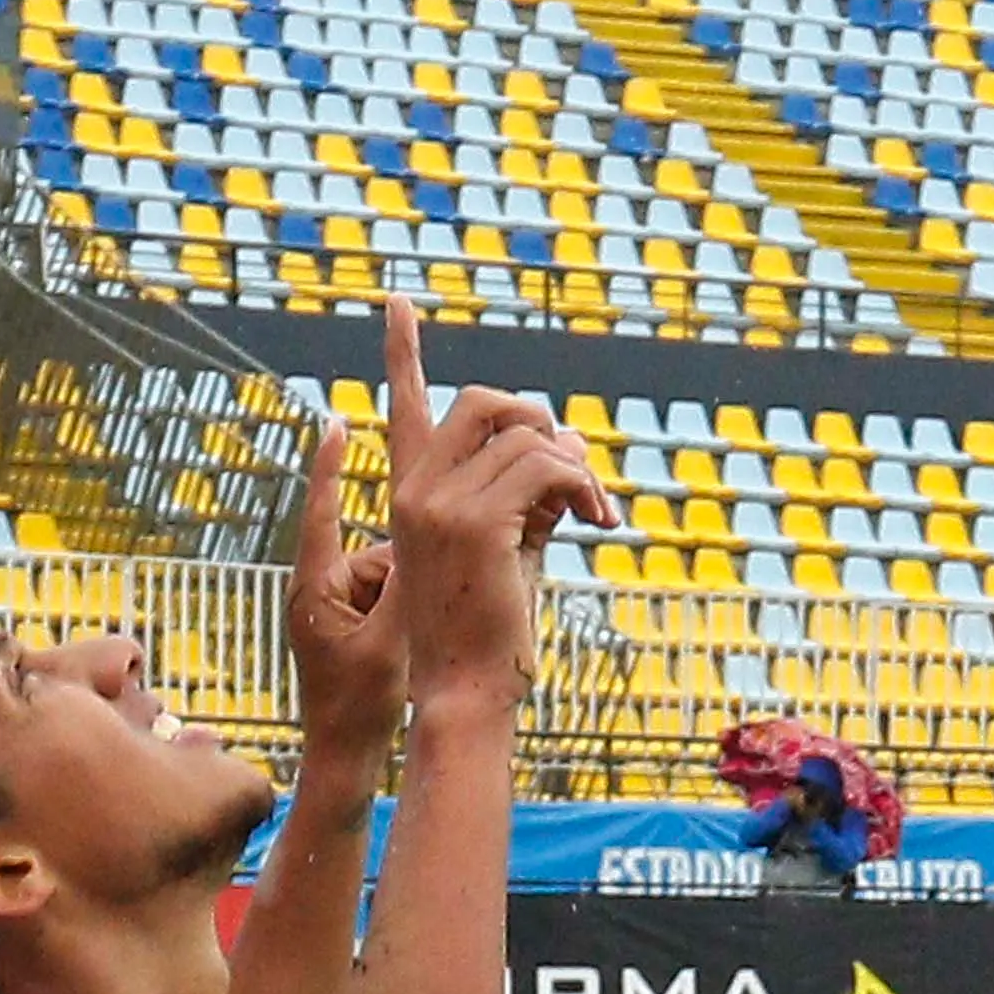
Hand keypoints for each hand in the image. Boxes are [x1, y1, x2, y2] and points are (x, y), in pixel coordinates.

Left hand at [282, 408, 398, 779]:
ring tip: (402, 647)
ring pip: (395, 574)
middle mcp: (324, 588)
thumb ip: (408, 589)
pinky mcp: (356, 625)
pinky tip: (415, 646)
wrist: (341, 761)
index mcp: (317, 587)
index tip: (335, 422)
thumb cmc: (355, 712)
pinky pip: (393, 598)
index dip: (329, 467)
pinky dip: (410, 609)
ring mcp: (340, 608)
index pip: (322, 512)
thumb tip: (426, 533)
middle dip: (407, 570)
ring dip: (414, 596)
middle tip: (410, 608)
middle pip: (378, 551)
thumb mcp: (387, 644)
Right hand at [375, 298, 607, 717]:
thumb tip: (575, 443)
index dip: (402, 351)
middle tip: (570, 470)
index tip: (397, 300)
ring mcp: (440, 504)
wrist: (465, 693)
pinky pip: (547, 467)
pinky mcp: (476, 522)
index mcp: (411, 494)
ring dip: (577, 470)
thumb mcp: (511, 547)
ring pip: (529, 437)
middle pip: (484, 401)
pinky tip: (595, 523)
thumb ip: (531, 491)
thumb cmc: (487, 634)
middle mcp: (415, 490)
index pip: (403, 407)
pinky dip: (583, 486)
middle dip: (539, 420)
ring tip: (594, 514)